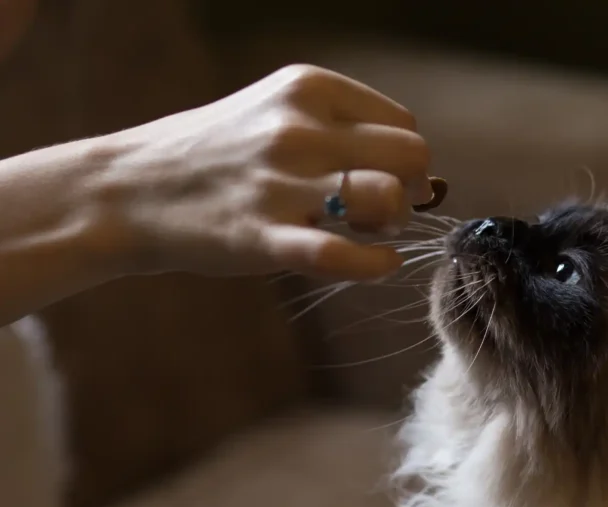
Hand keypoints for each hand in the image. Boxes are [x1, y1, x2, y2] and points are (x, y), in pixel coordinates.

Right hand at [90, 64, 432, 280]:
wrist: (127, 190)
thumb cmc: (215, 156)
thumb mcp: (275, 115)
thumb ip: (342, 132)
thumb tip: (427, 176)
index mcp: (307, 88)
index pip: (403, 125)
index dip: (405, 162)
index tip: (385, 182)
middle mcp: (299, 128)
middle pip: (411, 156)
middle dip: (412, 189)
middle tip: (383, 212)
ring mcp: (280, 182)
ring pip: (388, 198)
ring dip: (393, 223)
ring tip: (369, 232)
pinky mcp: (263, 236)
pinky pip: (343, 255)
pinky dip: (377, 265)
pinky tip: (380, 264)